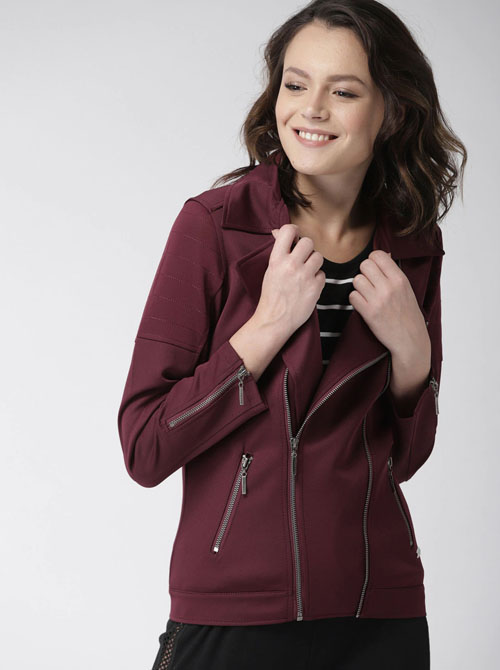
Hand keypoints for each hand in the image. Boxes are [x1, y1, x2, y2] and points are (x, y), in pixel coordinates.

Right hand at [253, 225, 324, 337]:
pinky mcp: (315, 288)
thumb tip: (279, 231)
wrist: (274, 320)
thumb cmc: (271, 296)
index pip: (289, 230)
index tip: (295, 237)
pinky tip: (308, 286)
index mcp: (276, 259)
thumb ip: (278, 251)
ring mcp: (304, 276)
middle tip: (302, 259)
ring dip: (314, 264)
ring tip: (305, 274)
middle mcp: (291, 265)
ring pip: (318, 257)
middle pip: (308, 242)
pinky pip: (322, 274)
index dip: (294, 231)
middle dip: (307, 249)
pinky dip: (317, 280)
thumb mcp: (270, 270)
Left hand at [348, 250, 430, 364]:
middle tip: (369, 283)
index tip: (374, 270)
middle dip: (364, 273)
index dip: (372, 261)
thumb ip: (393, 273)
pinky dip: (356, 300)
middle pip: (364, 265)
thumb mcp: (407, 289)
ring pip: (356, 280)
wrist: (410, 339)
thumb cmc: (408, 314)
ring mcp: (378, 300)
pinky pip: (352, 296)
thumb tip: (382, 256)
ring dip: (359, 287)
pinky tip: (364, 305)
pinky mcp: (369, 313)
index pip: (378, 255)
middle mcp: (389, 287)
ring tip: (367, 295)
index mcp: (400, 279)